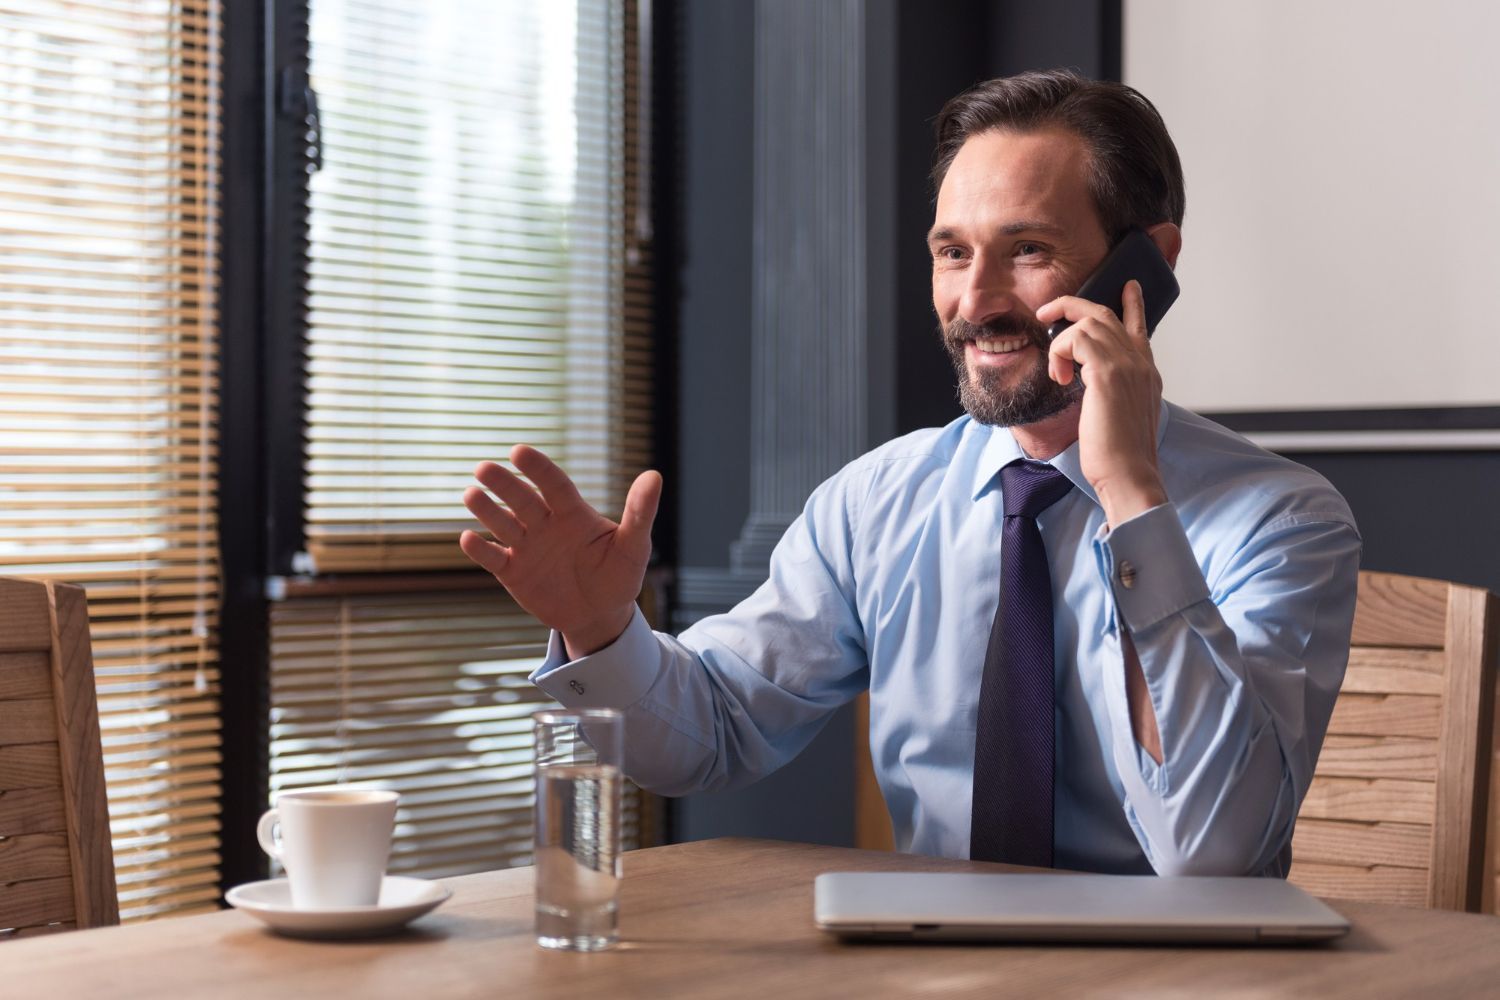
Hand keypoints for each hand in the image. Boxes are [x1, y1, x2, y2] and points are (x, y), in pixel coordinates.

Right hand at [459, 445, 661, 657]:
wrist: (600, 614)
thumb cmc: (619, 575)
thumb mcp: (633, 546)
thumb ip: (639, 512)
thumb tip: (654, 476)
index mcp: (573, 514)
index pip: (554, 485)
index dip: (537, 469)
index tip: (518, 452)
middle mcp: (545, 525)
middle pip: (522, 500)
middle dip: (503, 484)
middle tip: (484, 468)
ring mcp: (527, 548)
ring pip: (503, 524)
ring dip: (486, 510)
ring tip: (470, 494)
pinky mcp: (513, 573)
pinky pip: (494, 558)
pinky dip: (480, 550)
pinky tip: (467, 538)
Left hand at [1035, 280, 1166, 526]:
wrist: (1129, 475)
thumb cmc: (1119, 455)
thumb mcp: (1121, 414)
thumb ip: (1113, 391)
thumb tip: (1094, 385)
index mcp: (1147, 372)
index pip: (1139, 327)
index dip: (1133, 304)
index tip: (1128, 287)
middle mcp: (1141, 362)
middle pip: (1106, 314)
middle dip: (1073, 306)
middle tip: (1048, 312)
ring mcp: (1127, 364)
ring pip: (1088, 322)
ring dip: (1061, 341)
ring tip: (1056, 369)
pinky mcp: (1107, 372)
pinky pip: (1076, 338)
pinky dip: (1059, 353)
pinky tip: (1059, 378)